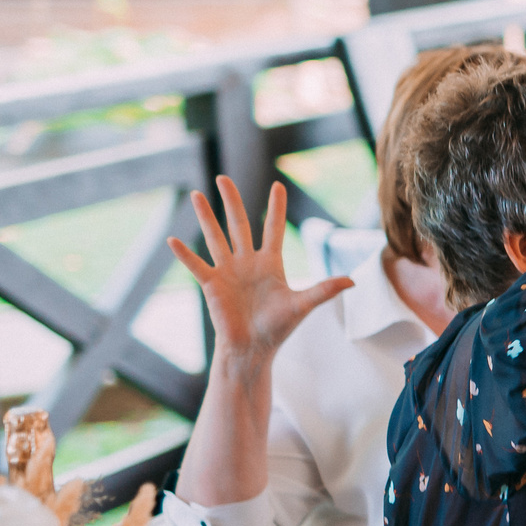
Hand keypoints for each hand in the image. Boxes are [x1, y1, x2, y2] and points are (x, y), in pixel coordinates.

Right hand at [167, 179, 350, 367]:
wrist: (254, 348)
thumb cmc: (278, 328)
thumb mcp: (303, 305)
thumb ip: (325, 290)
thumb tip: (354, 281)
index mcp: (270, 263)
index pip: (273, 228)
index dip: (275, 208)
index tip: (278, 185)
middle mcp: (247, 262)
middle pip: (238, 224)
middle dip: (232, 201)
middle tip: (224, 178)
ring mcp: (227, 271)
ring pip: (215, 237)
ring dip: (206, 216)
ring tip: (196, 194)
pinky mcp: (212, 284)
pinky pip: (196, 265)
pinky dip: (184, 254)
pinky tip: (171, 239)